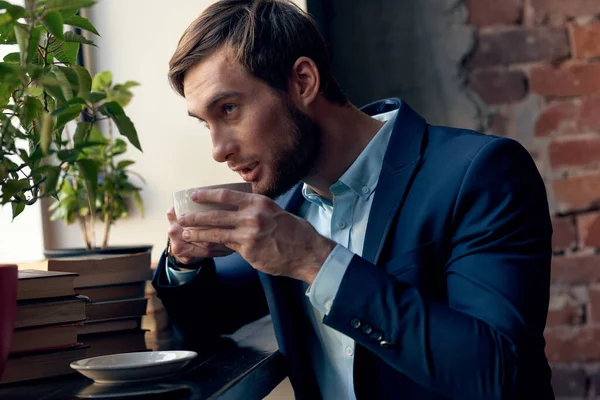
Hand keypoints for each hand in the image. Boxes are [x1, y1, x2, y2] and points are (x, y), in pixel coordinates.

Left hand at [178, 189, 335, 283]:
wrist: (307, 252)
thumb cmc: (293, 232)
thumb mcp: (275, 212)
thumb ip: (254, 210)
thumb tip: (235, 210)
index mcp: (258, 202)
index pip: (226, 195)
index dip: (207, 195)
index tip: (193, 195)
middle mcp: (252, 216)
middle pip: (216, 215)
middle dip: (195, 216)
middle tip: (181, 216)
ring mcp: (249, 235)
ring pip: (216, 233)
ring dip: (197, 233)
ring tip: (185, 233)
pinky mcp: (249, 252)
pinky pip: (226, 248)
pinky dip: (213, 247)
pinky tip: (203, 246)